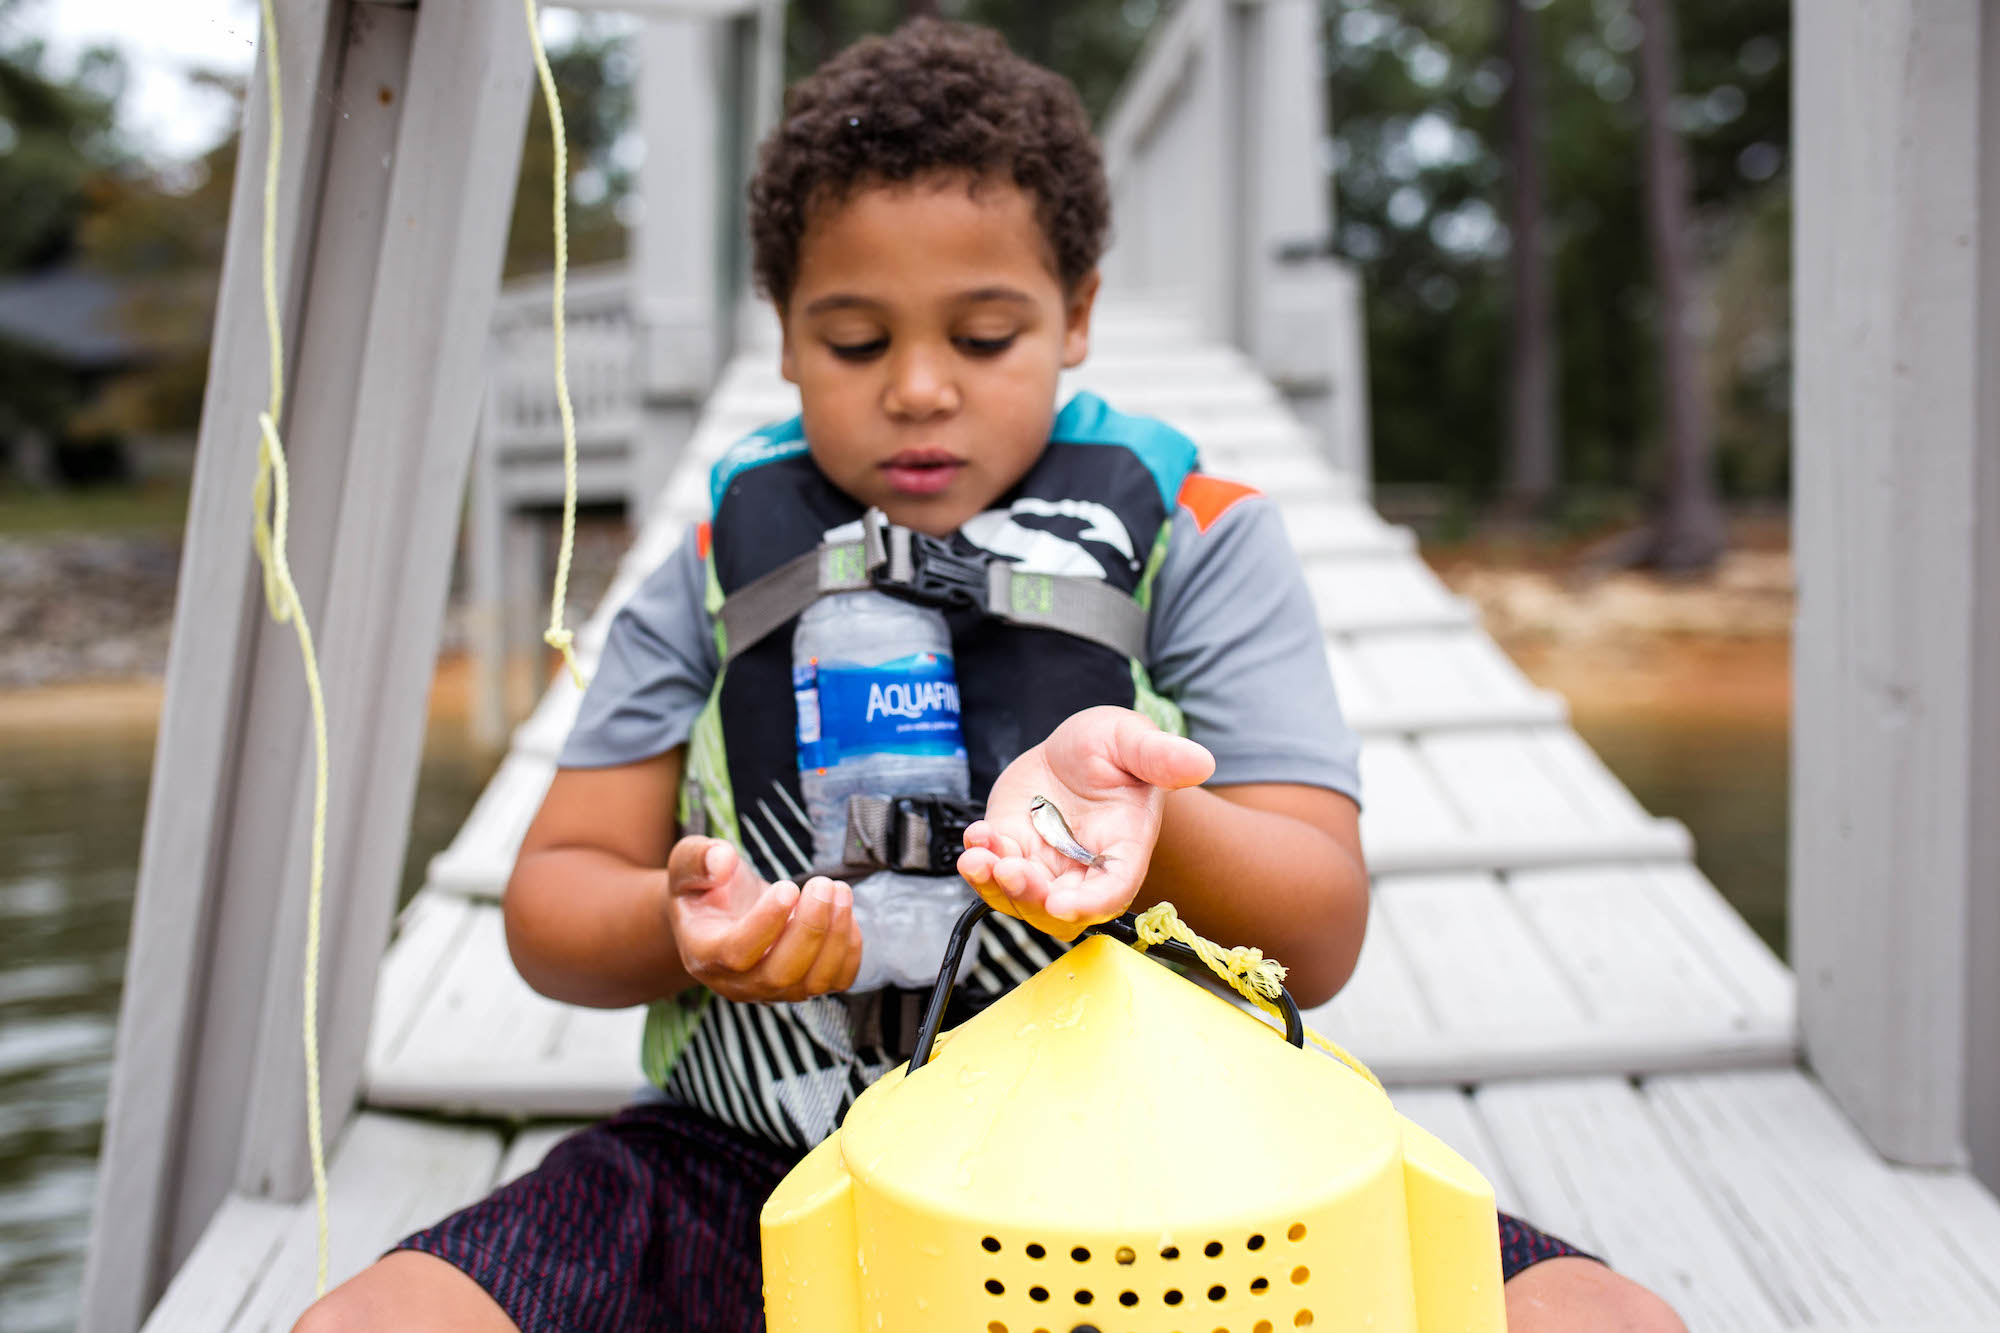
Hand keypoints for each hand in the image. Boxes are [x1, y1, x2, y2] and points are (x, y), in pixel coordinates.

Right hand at [664, 836, 862, 1001]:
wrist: (721, 914)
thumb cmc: (705, 886)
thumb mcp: (689, 862)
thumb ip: (698, 858)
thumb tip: (722, 860)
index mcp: (704, 955)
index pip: (736, 954)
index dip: (766, 923)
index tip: (788, 887)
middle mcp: (738, 984)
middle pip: (780, 973)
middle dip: (810, 928)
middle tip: (823, 885)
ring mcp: (774, 990)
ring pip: (813, 981)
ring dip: (836, 935)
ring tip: (840, 891)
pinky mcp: (804, 985)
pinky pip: (836, 980)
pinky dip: (850, 949)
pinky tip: (845, 913)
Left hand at [956, 706, 1214, 938]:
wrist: (1073, 749)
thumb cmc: (1114, 750)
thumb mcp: (1132, 740)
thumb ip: (1161, 755)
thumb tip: (1201, 761)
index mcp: (1123, 849)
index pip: (1111, 890)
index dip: (1088, 903)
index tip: (1061, 902)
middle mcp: (1083, 869)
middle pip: (1059, 909)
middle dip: (1031, 897)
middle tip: (1010, 868)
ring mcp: (1044, 865)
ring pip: (1019, 899)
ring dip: (995, 886)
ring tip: (979, 855)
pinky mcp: (1011, 851)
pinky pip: (991, 874)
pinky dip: (978, 864)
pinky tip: (976, 837)